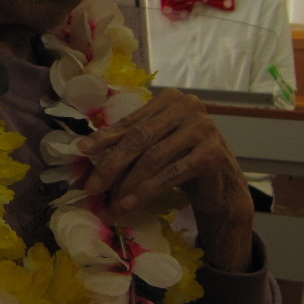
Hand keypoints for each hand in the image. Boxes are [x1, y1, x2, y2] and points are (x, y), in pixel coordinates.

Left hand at [78, 89, 253, 270]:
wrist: (222, 184)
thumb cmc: (182, 160)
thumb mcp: (154, 146)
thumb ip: (128, 142)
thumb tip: (84, 148)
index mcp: (170, 100)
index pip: (132, 121)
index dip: (105, 137)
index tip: (82, 150)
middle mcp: (188, 107)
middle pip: (140, 138)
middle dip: (112, 165)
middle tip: (92, 187)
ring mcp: (203, 129)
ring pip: (154, 158)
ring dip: (127, 184)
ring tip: (111, 204)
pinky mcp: (211, 154)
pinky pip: (171, 174)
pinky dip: (147, 190)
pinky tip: (130, 204)